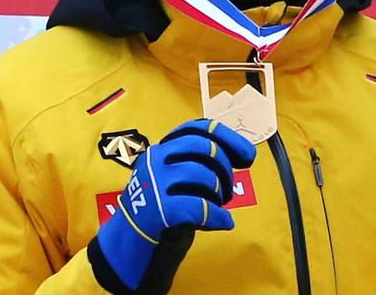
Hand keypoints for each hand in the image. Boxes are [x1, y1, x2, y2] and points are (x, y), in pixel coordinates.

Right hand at [88, 119, 255, 294]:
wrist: (126, 247)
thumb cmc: (162, 211)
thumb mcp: (178, 181)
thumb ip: (201, 163)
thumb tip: (246, 154)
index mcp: (160, 150)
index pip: (197, 129)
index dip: (228, 138)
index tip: (248, 157)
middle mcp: (153, 160)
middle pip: (204, 148)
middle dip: (225, 169)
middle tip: (227, 191)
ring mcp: (153, 184)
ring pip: (203, 175)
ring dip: (219, 193)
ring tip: (218, 206)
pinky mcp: (156, 211)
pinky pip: (199, 207)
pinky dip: (217, 216)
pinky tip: (224, 223)